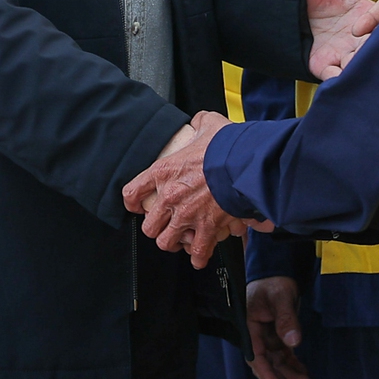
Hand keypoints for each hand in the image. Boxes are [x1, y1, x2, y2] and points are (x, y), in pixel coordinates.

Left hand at [121, 112, 250, 267]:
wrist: (246, 164)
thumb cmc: (228, 146)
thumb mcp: (209, 124)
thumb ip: (200, 123)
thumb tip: (201, 121)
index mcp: (164, 172)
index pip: (132, 193)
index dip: (132, 203)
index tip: (136, 206)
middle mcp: (171, 197)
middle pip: (148, 226)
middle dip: (156, 227)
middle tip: (165, 224)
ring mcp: (187, 216)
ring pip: (167, 242)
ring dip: (174, 242)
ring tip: (181, 240)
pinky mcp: (207, 229)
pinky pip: (197, 252)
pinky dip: (199, 257)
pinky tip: (200, 256)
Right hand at [246, 275, 310, 378]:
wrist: (277, 272)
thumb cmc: (274, 282)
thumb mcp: (280, 297)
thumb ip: (286, 318)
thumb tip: (293, 342)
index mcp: (249, 326)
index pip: (255, 355)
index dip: (266, 373)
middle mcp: (255, 335)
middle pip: (266, 363)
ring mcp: (265, 338)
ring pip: (276, 362)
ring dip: (288, 375)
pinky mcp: (276, 337)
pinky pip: (283, 356)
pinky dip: (293, 366)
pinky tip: (304, 375)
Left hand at [306, 0, 378, 78]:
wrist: (283, 11)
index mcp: (366, 12)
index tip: (371, 20)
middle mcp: (360, 35)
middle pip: (377, 43)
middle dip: (375, 47)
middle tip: (367, 46)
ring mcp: (345, 52)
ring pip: (360, 62)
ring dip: (359, 63)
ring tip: (353, 62)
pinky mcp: (326, 66)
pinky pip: (338, 76)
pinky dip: (340, 78)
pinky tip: (338, 76)